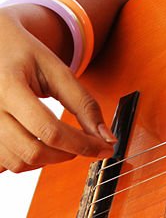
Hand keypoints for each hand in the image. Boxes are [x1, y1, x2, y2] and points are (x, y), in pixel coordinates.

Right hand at [0, 12, 115, 173]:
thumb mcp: (56, 69)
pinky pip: (6, 164)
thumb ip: (82, 102)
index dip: (82, 144)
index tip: (104, 147)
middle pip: (33, 151)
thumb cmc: (23, 53)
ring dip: (49, 160)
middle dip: (68, 153)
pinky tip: (42, 144)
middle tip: (86, 143)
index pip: (49, 130)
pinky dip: (29, 160)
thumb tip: (105, 136)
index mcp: (9, 86)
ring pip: (19, 163)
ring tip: (64, 143)